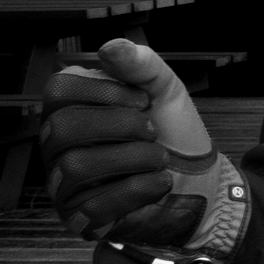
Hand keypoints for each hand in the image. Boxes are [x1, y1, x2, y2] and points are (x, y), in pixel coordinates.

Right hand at [38, 40, 231, 252]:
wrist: (204, 181)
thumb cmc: (175, 135)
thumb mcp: (166, 90)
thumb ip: (141, 63)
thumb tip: (110, 47)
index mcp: (74, 109)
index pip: (58, 89)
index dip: (104, 91)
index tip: (141, 99)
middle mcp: (60, 146)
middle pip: (62, 128)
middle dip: (121, 126)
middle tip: (151, 131)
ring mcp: (66, 183)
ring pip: (76, 166)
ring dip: (134, 159)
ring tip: (158, 159)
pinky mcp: (81, 217)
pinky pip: (94, 205)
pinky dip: (138, 190)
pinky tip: (157, 184)